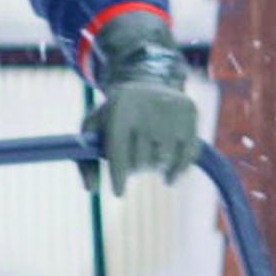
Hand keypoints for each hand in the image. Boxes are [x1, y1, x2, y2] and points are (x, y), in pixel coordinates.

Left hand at [81, 12, 198, 196]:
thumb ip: (85, 159)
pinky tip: (169, 176)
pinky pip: (186, 158)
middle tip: (134, 158)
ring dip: (155, 167)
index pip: (119, 150)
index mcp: (119, 107)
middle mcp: (147, 106)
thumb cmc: (115, 114)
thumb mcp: (93, 128)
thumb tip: (90, 188)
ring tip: (150, 154)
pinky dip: (177, 171)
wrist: (147, 83)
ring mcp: (171, 109)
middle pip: (141, 161)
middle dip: (135, 167)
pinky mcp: (190, 114)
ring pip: (163, 161)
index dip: (118, 175)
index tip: (118, 192)